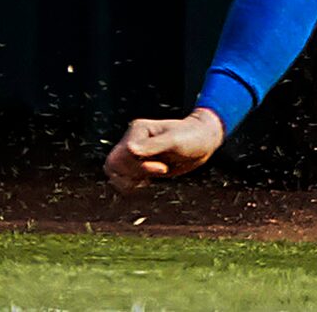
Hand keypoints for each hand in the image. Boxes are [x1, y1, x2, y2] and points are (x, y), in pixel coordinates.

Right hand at [105, 108, 222, 190]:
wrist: (203, 142)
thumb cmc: (192, 137)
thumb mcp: (175, 141)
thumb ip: (153, 146)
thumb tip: (129, 148)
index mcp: (138, 130)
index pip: (123, 155)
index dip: (139, 166)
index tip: (162, 168)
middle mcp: (132, 140)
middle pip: (113, 164)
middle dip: (133, 174)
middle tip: (157, 172)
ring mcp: (134, 153)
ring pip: (114, 173)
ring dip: (130, 181)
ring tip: (151, 179)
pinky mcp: (138, 165)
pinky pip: (121, 180)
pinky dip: (131, 185)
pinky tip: (147, 182)